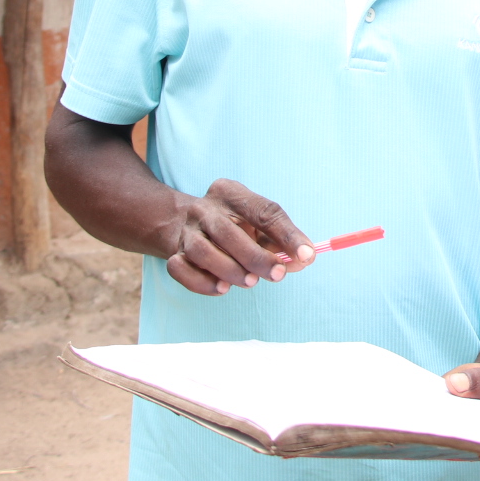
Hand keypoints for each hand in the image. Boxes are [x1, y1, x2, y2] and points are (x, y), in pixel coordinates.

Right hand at [165, 179, 312, 295]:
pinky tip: (222, 288)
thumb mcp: (258, 225)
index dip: (287, 235)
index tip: (306, 256)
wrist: (183, 224)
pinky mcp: (173, 253)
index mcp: (231, 193)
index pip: (262, 211)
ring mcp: (186, 231)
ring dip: (230, 271)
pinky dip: (203, 283)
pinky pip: (182, 270)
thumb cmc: (233, 226)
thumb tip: (303, 260)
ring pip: (203, 252)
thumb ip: (280, 243)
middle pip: (228, 232)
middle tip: (277, 275)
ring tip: (250, 282)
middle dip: (256, 257)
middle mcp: (205, 208)